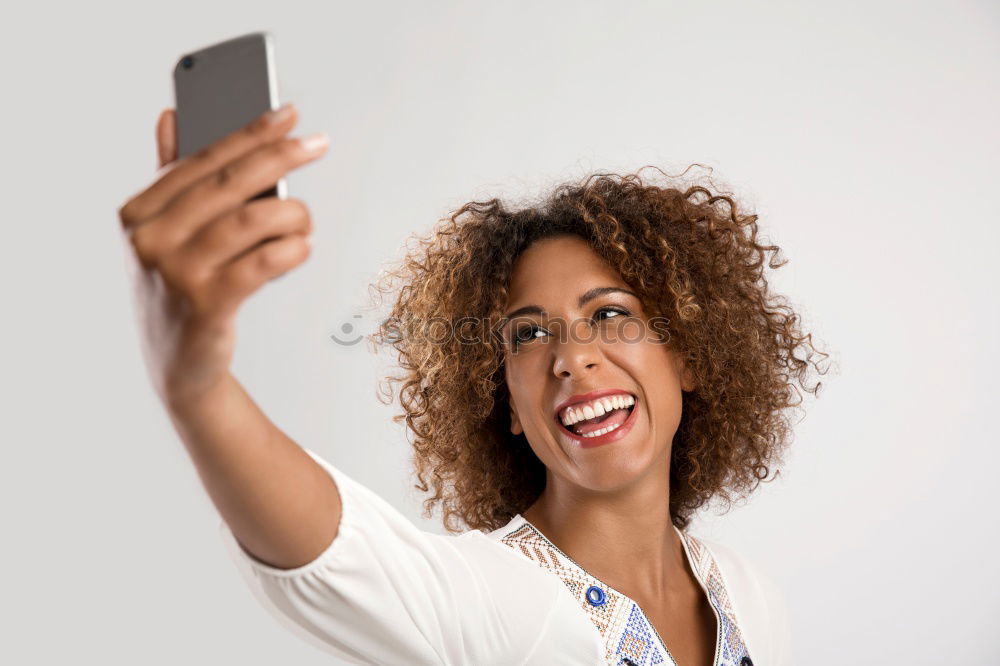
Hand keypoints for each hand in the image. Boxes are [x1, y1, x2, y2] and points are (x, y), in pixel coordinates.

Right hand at [118, 104, 327, 406]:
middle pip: (229, 183)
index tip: (286, 114)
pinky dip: (291, 250)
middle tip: (317, 144)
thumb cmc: (178, 291)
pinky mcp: (206, 305)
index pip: (201, 159)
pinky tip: (302, 248)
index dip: (248, 132)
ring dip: (292, 214)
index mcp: (137, 213)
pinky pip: (262, 263)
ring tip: (304, 221)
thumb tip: (173, 117)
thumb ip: (168, 177)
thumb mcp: (164, 235)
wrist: (178, 366)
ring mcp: (175, 273)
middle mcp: (150, 239)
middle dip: (280, 157)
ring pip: (251, 221)